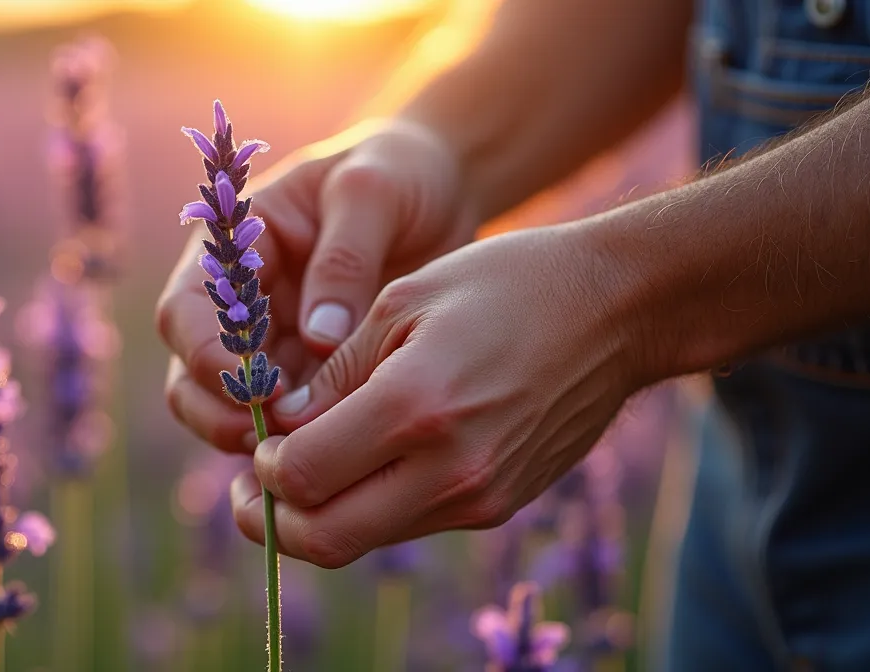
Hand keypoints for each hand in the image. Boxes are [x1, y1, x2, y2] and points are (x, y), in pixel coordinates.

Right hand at [157, 119, 479, 452]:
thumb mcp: (372, 192)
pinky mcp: (311, 374)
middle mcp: (238, 302)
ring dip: (257, 438)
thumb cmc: (396, 173)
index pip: (187, 311)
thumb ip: (343, 259)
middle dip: (220, 412)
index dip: (207, 355)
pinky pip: (289, 420)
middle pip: (192, 375)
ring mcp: (271, 343)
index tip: (256, 387)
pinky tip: (338, 454)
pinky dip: (302, 442)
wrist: (442, 187)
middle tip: (273, 440)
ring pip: (230, 409)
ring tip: (308, 454)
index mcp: (233, 247)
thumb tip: (318, 340)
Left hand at [230, 224, 649, 567]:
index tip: (262, 440)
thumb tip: (283, 429)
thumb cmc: (505, 285)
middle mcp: (449, 468)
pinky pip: (410, 524)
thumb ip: (336, 372)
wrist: (616, 312)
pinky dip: (370, 507)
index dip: (263, 467)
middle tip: (253, 489)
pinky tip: (366, 461)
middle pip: (325, 538)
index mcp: (416, 405)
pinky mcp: (498, 506)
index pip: (302, 476)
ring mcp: (479, 497)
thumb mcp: (405, 300)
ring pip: (364, 540)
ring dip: (320, 517)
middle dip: (273, 521)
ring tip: (305, 468)